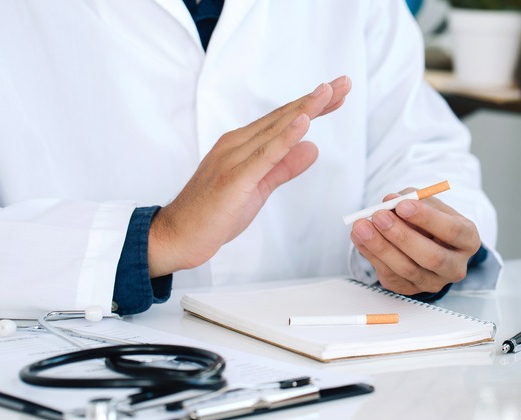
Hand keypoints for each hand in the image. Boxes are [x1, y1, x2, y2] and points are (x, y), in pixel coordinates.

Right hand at [148, 76, 352, 276]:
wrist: (176, 236)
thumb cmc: (213, 213)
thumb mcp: (259, 188)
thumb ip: (284, 167)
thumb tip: (311, 147)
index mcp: (242, 145)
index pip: (283, 120)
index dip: (312, 106)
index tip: (337, 94)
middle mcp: (237, 145)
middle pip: (283, 117)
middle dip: (316, 99)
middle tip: (344, 83)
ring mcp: (233, 159)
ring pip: (275, 129)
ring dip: (305, 109)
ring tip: (329, 92)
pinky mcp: (233, 179)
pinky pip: (264, 155)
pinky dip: (285, 138)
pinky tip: (304, 122)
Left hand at [349, 190, 480, 294]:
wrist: (427, 242)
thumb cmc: (430, 220)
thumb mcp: (427, 204)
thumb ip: (410, 199)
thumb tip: (390, 201)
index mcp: (467, 240)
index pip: (453, 231)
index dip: (427, 218)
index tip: (403, 205)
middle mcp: (455, 266)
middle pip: (431, 257)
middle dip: (402, 236)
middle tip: (379, 216)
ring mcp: (433, 282)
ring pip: (407, 269)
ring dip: (381, 246)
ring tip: (362, 226)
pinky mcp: (410, 289)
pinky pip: (389, 275)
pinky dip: (371, 254)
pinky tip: (359, 237)